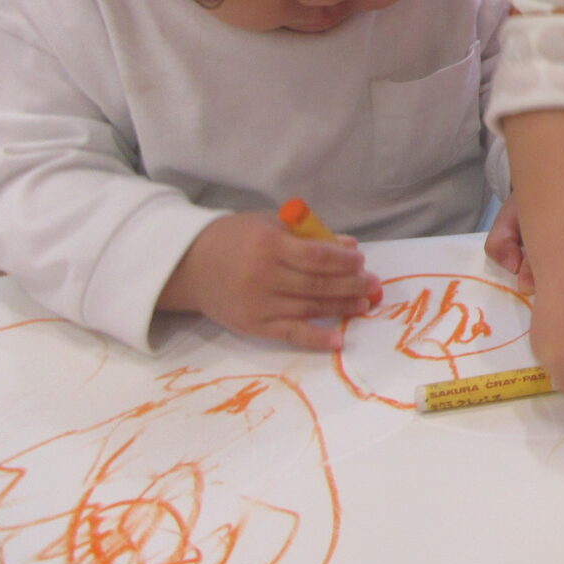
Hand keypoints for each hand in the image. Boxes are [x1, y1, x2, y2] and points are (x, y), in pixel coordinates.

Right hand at [158, 212, 382, 350]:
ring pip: (309, 308)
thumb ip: (310, 234)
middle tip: (373, 284)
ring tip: (365, 304)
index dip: (343, 261)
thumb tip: (349, 246)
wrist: (190, 265)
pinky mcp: (253, 326)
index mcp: (268, 245)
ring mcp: (257, 304)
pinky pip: (290, 334)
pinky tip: (338, 339)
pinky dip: (316, 338)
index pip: (316, 257)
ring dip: (341, 307)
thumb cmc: (236, 238)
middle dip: (350, 285)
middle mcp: (262, 277)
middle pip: (317, 285)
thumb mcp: (271, 224)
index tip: (361, 261)